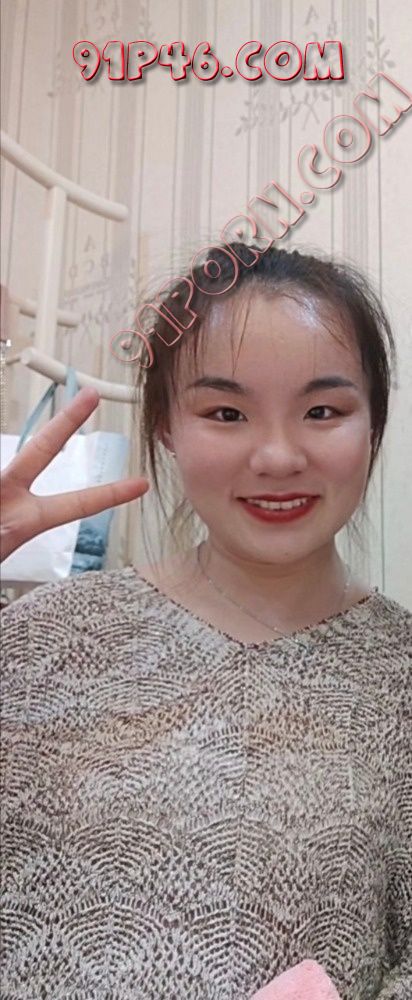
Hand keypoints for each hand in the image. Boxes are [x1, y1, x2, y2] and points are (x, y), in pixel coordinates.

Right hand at [0, 386, 149, 561]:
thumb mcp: (7, 543)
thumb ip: (15, 529)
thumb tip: (13, 523)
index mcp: (22, 519)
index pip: (75, 505)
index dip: (110, 495)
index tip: (143, 485)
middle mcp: (8, 495)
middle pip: (39, 450)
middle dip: (66, 422)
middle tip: (93, 393)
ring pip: (18, 457)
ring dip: (9, 513)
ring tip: (34, 476)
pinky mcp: (2, 502)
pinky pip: (4, 471)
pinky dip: (4, 511)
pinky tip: (3, 515)